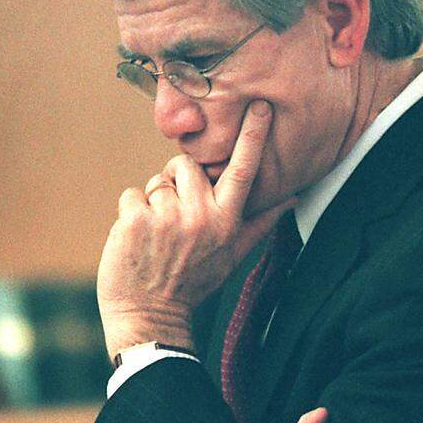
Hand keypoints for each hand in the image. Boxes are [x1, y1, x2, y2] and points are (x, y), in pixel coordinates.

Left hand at [97, 100, 294, 357]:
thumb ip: (261, 222)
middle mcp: (201, 215)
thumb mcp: (233, 255)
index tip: (260, 106)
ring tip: (158, 234)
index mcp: (227, 221)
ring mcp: (167, 216)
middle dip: (178, 182)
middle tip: (176, 217)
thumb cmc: (194, 282)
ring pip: (157, 181)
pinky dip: (131, 212)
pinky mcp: (135, 219)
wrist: (150, 315)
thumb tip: (292, 197)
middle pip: (187, 165)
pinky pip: (132, 194)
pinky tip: (138, 238)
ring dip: (154, 201)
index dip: (252, 136)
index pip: (244, 170)